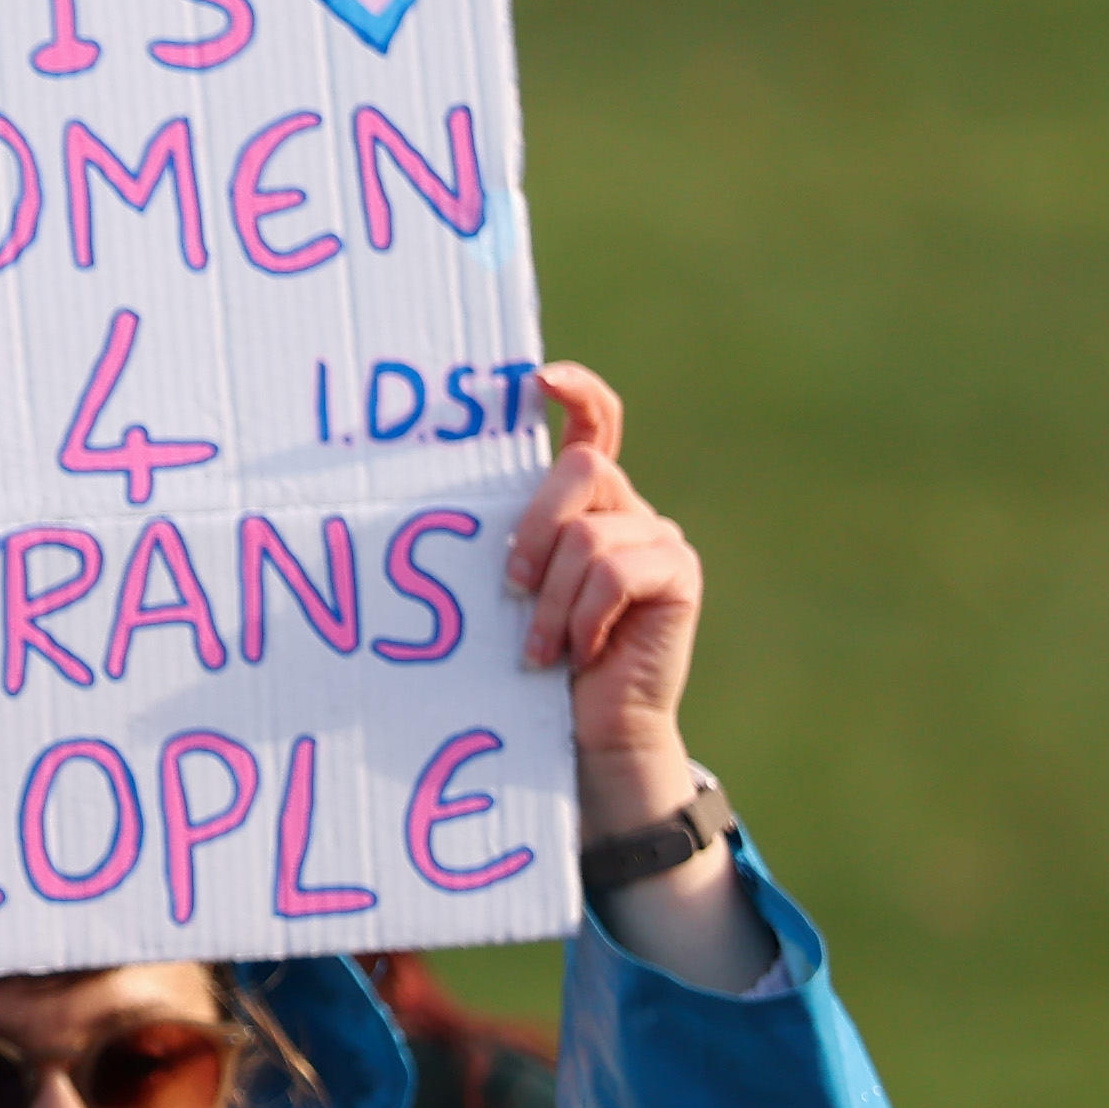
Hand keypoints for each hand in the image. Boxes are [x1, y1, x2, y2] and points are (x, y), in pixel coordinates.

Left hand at [504, 362, 699, 803]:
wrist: (589, 728)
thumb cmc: (533, 659)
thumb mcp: (510, 591)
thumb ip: (506, 542)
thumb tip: (430, 510)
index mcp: (585, 502)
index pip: (596, 424)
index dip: (576, 392)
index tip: (535, 380)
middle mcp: (627, 509)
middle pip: (579, 470)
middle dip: (532, 529)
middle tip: (510, 587)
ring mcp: (659, 538)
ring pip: (587, 536)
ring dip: (551, 600)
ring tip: (542, 646)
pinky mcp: (678, 574)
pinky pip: (614, 572)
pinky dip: (583, 617)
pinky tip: (580, 651)